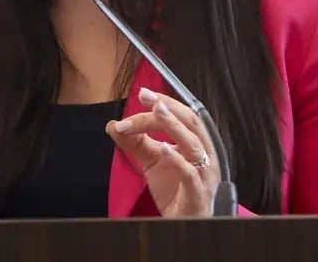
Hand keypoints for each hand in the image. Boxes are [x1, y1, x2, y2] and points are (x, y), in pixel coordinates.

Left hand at [105, 86, 219, 216]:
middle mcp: (203, 155)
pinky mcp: (197, 193)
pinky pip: (190, 174)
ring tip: (156, 111)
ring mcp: (203, 174)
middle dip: (170, 107)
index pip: (181, 117)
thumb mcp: (151, 162)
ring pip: (194, 144)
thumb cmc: (174, 190)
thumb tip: (113, 124)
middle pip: (191, 123)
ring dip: (174, 126)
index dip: (163, 103)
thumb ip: (135, 143)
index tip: (142, 94)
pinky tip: (163, 149)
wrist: (183, 223)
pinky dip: (178, 160)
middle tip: (147, 96)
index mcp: (194, 143)